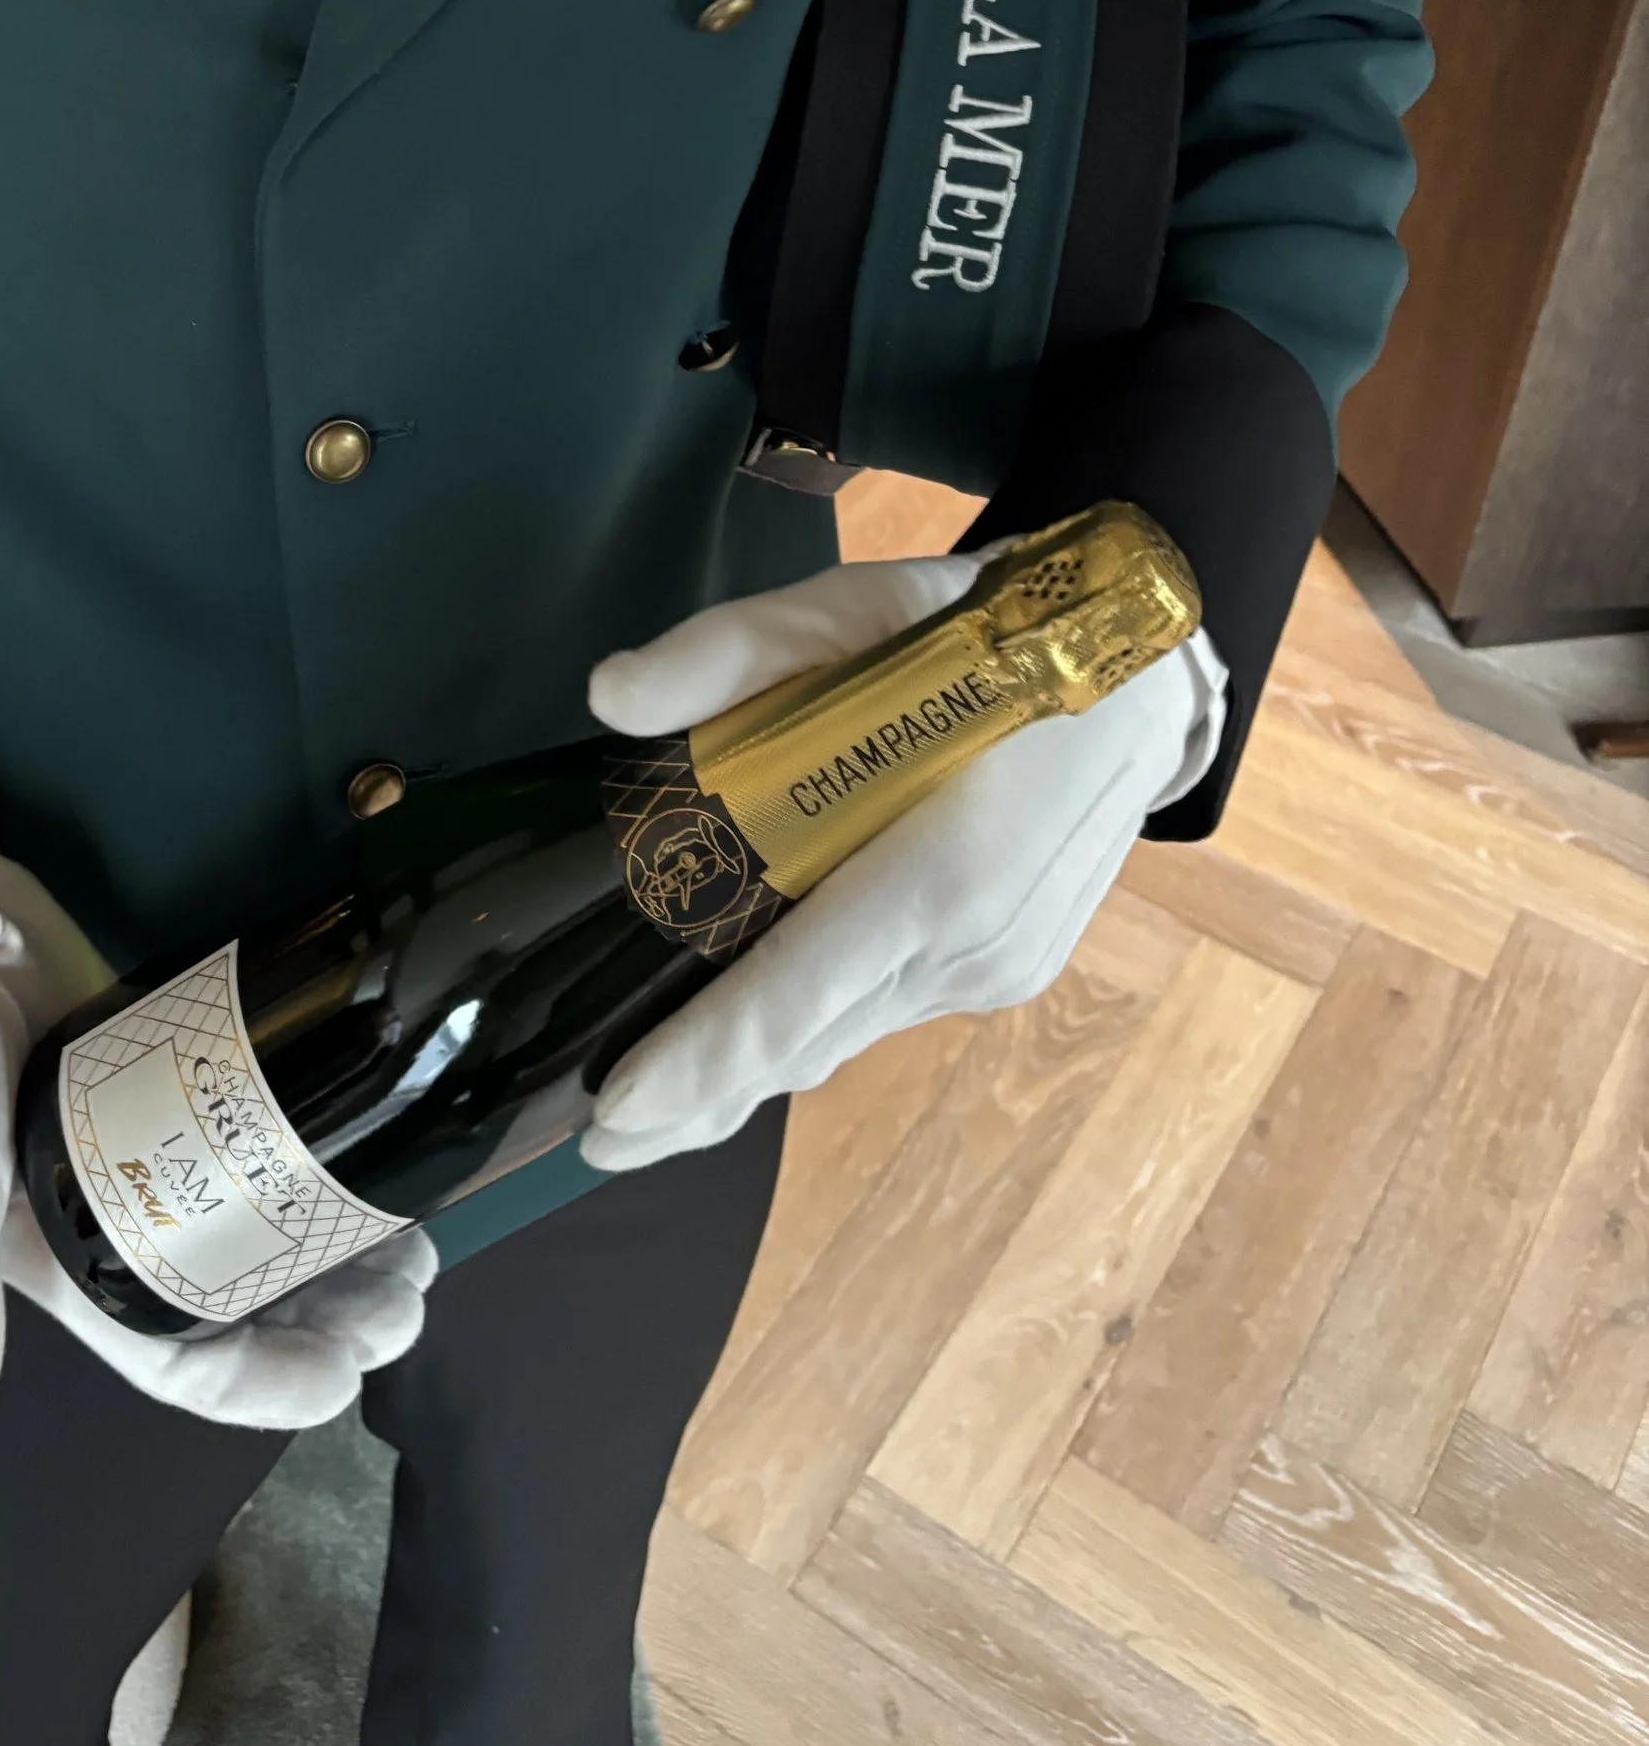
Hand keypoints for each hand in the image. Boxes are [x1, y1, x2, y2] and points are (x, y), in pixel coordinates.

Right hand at [0, 816, 436, 1457]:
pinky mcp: (162, 1066)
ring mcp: (141, 1139)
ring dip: (337, 1236)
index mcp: (60, 1266)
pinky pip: (252, 1126)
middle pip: (243, 1292)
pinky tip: (363, 1129)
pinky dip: (308, 1144)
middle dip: (329, 1310)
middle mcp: (108, 1218)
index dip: (268, 1380)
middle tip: (411, 1289)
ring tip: (412, 1228)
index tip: (358, 1369)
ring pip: (261, 1213)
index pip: (180, 1359)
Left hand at [577, 552, 1226, 1174]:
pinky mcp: (1010, 971)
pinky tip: (758, 1023)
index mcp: (939, 868)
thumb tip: (611, 695)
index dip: (703, 1059)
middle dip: (701, 1097)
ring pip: (846, 1031)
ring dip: (756, 1064)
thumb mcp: (858, 604)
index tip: (617, 1112)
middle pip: (809, 1039)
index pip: (795, 990)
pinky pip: (885, 1005)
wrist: (1146, 674)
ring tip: (658, 1101)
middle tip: (600, 1141)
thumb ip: (732, 651)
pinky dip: (817, 1019)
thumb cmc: (986, 629)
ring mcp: (997, 970)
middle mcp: (970, 945)